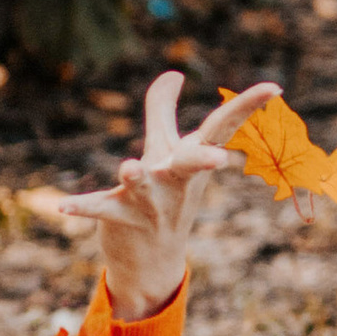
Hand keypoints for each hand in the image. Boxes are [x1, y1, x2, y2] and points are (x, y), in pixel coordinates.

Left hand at [41, 72, 275, 326]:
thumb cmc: (166, 195)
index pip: (223, 128)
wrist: (153, 261)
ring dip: (136, 177)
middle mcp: (175, 181)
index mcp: (191, 160)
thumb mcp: (166, 151)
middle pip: (192, 164)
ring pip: (143, 187)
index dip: (248, 107)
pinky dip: (82, 207)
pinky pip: (100, 210)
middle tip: (218, 160)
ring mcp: (150, 203)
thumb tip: (173, 73)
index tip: (275, 87)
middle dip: (202, 159)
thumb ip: (163, 111)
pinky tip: (61, 206)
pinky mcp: (120, 218)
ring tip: (128, 166)